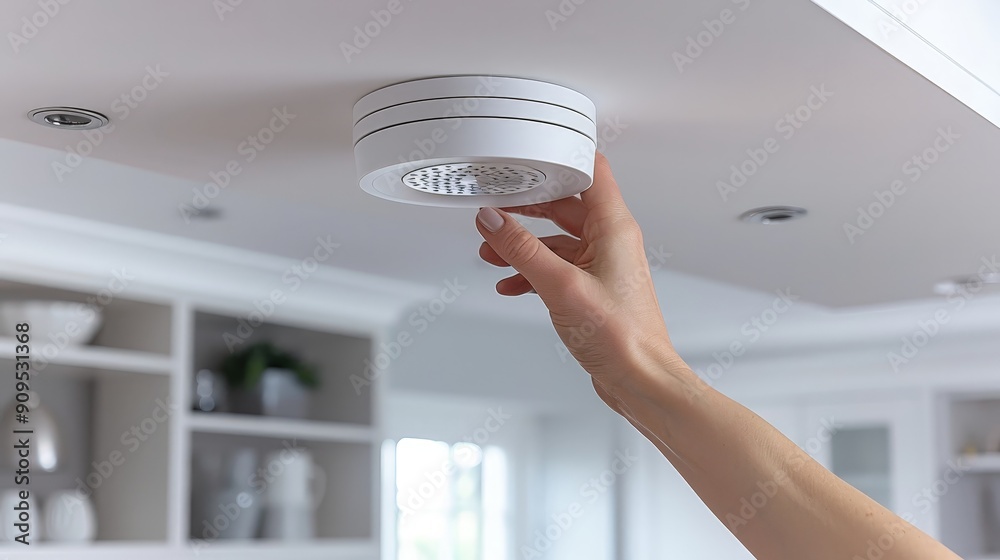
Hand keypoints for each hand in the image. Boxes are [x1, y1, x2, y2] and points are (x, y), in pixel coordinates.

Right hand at [475, 153, 682, 402]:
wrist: (641, 380)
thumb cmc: (623, 337)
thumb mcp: (560, 285)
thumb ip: (522, 249)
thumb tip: (493, 221)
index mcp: (614, 227)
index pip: (591, 171)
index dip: (560, 160)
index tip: (526, 160)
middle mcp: (611, 241)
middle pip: (565, 205)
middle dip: (527, 208)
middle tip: (497, 208)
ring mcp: (602, 265)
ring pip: (556, 241)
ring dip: (524, 245)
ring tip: (493, 252)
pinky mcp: (592, 289)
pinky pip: (557, 268)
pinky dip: (532, 272)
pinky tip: (511, 283)